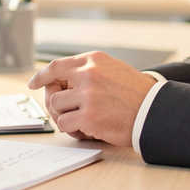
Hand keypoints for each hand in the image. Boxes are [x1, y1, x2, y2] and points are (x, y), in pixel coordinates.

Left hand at [26, 52, 155, 146]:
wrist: (155, 112)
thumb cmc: (138, 95)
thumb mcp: (115, 69)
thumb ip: (91, 70)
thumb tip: (65, 79)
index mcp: (94, 60)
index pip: (58, 65)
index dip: (43, 75)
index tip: (34, 83)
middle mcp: (89, 74)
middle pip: (53, 89)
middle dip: (54, 102)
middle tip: (61, 111)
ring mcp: (88, 95)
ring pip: (57, 107)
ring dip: (67, 116)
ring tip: (83, 121)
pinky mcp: (89, 117)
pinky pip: (65, 123)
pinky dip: (73, 129)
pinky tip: (88, 129)